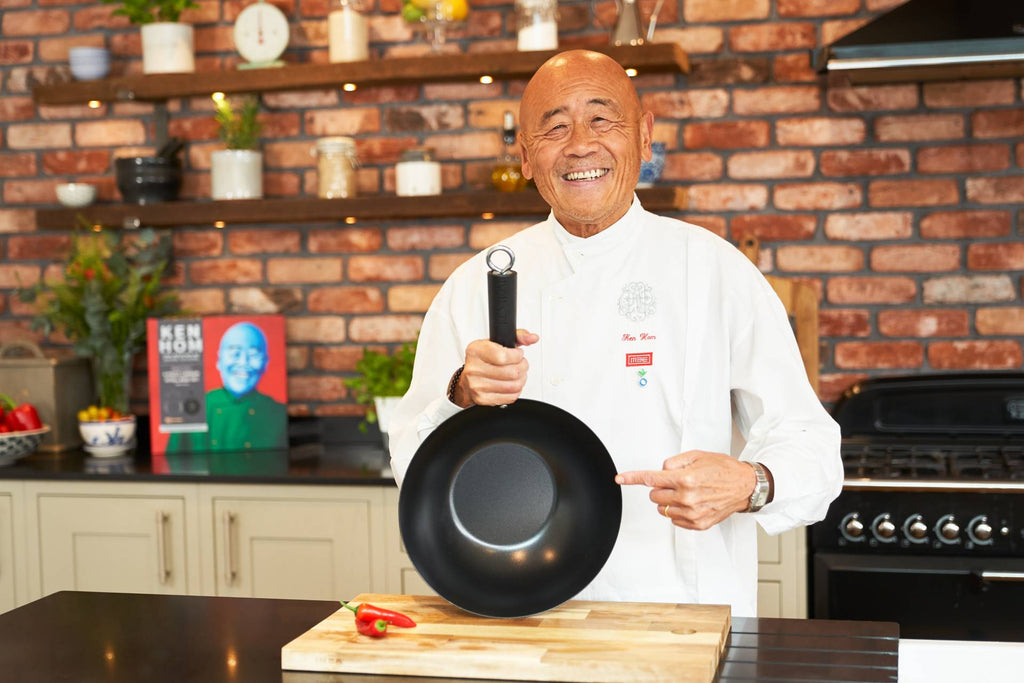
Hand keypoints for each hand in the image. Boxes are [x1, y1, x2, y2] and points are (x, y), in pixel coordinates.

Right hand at [452, 329, 538, 407]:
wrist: (468, 379)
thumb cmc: (483, 359)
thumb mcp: (497, 342)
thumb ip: (517, 337)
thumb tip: (532, 338)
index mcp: (476, 351)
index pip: (503, 356)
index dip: (517, 356)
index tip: (518, 354)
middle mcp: (474, 369)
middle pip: (512, 372)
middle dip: (523, 367)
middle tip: (520, 364)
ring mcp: (477, 386)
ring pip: (514, 386)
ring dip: (521, 379)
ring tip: (517, 374)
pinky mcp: (483, 399)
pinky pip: (510, 397)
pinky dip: (516, 390)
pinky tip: (511, 383)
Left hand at [615, 450, 755, 529]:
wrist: (745, 486)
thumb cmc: (723, 469)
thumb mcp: (697, 456)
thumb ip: (674, 462)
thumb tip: (660, 470)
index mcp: (685, 479)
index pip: (651, 479)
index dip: (632, 478)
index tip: (620, 478)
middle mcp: (687, 498)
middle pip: (654, 495)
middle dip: (661, 487)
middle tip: (677, 482)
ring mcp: (692, 513)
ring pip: (662, 509)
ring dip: (669, 500)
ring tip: (687, 492)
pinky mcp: (698, 524)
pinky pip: (674, 520)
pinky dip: (677, 511)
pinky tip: (692, 502)